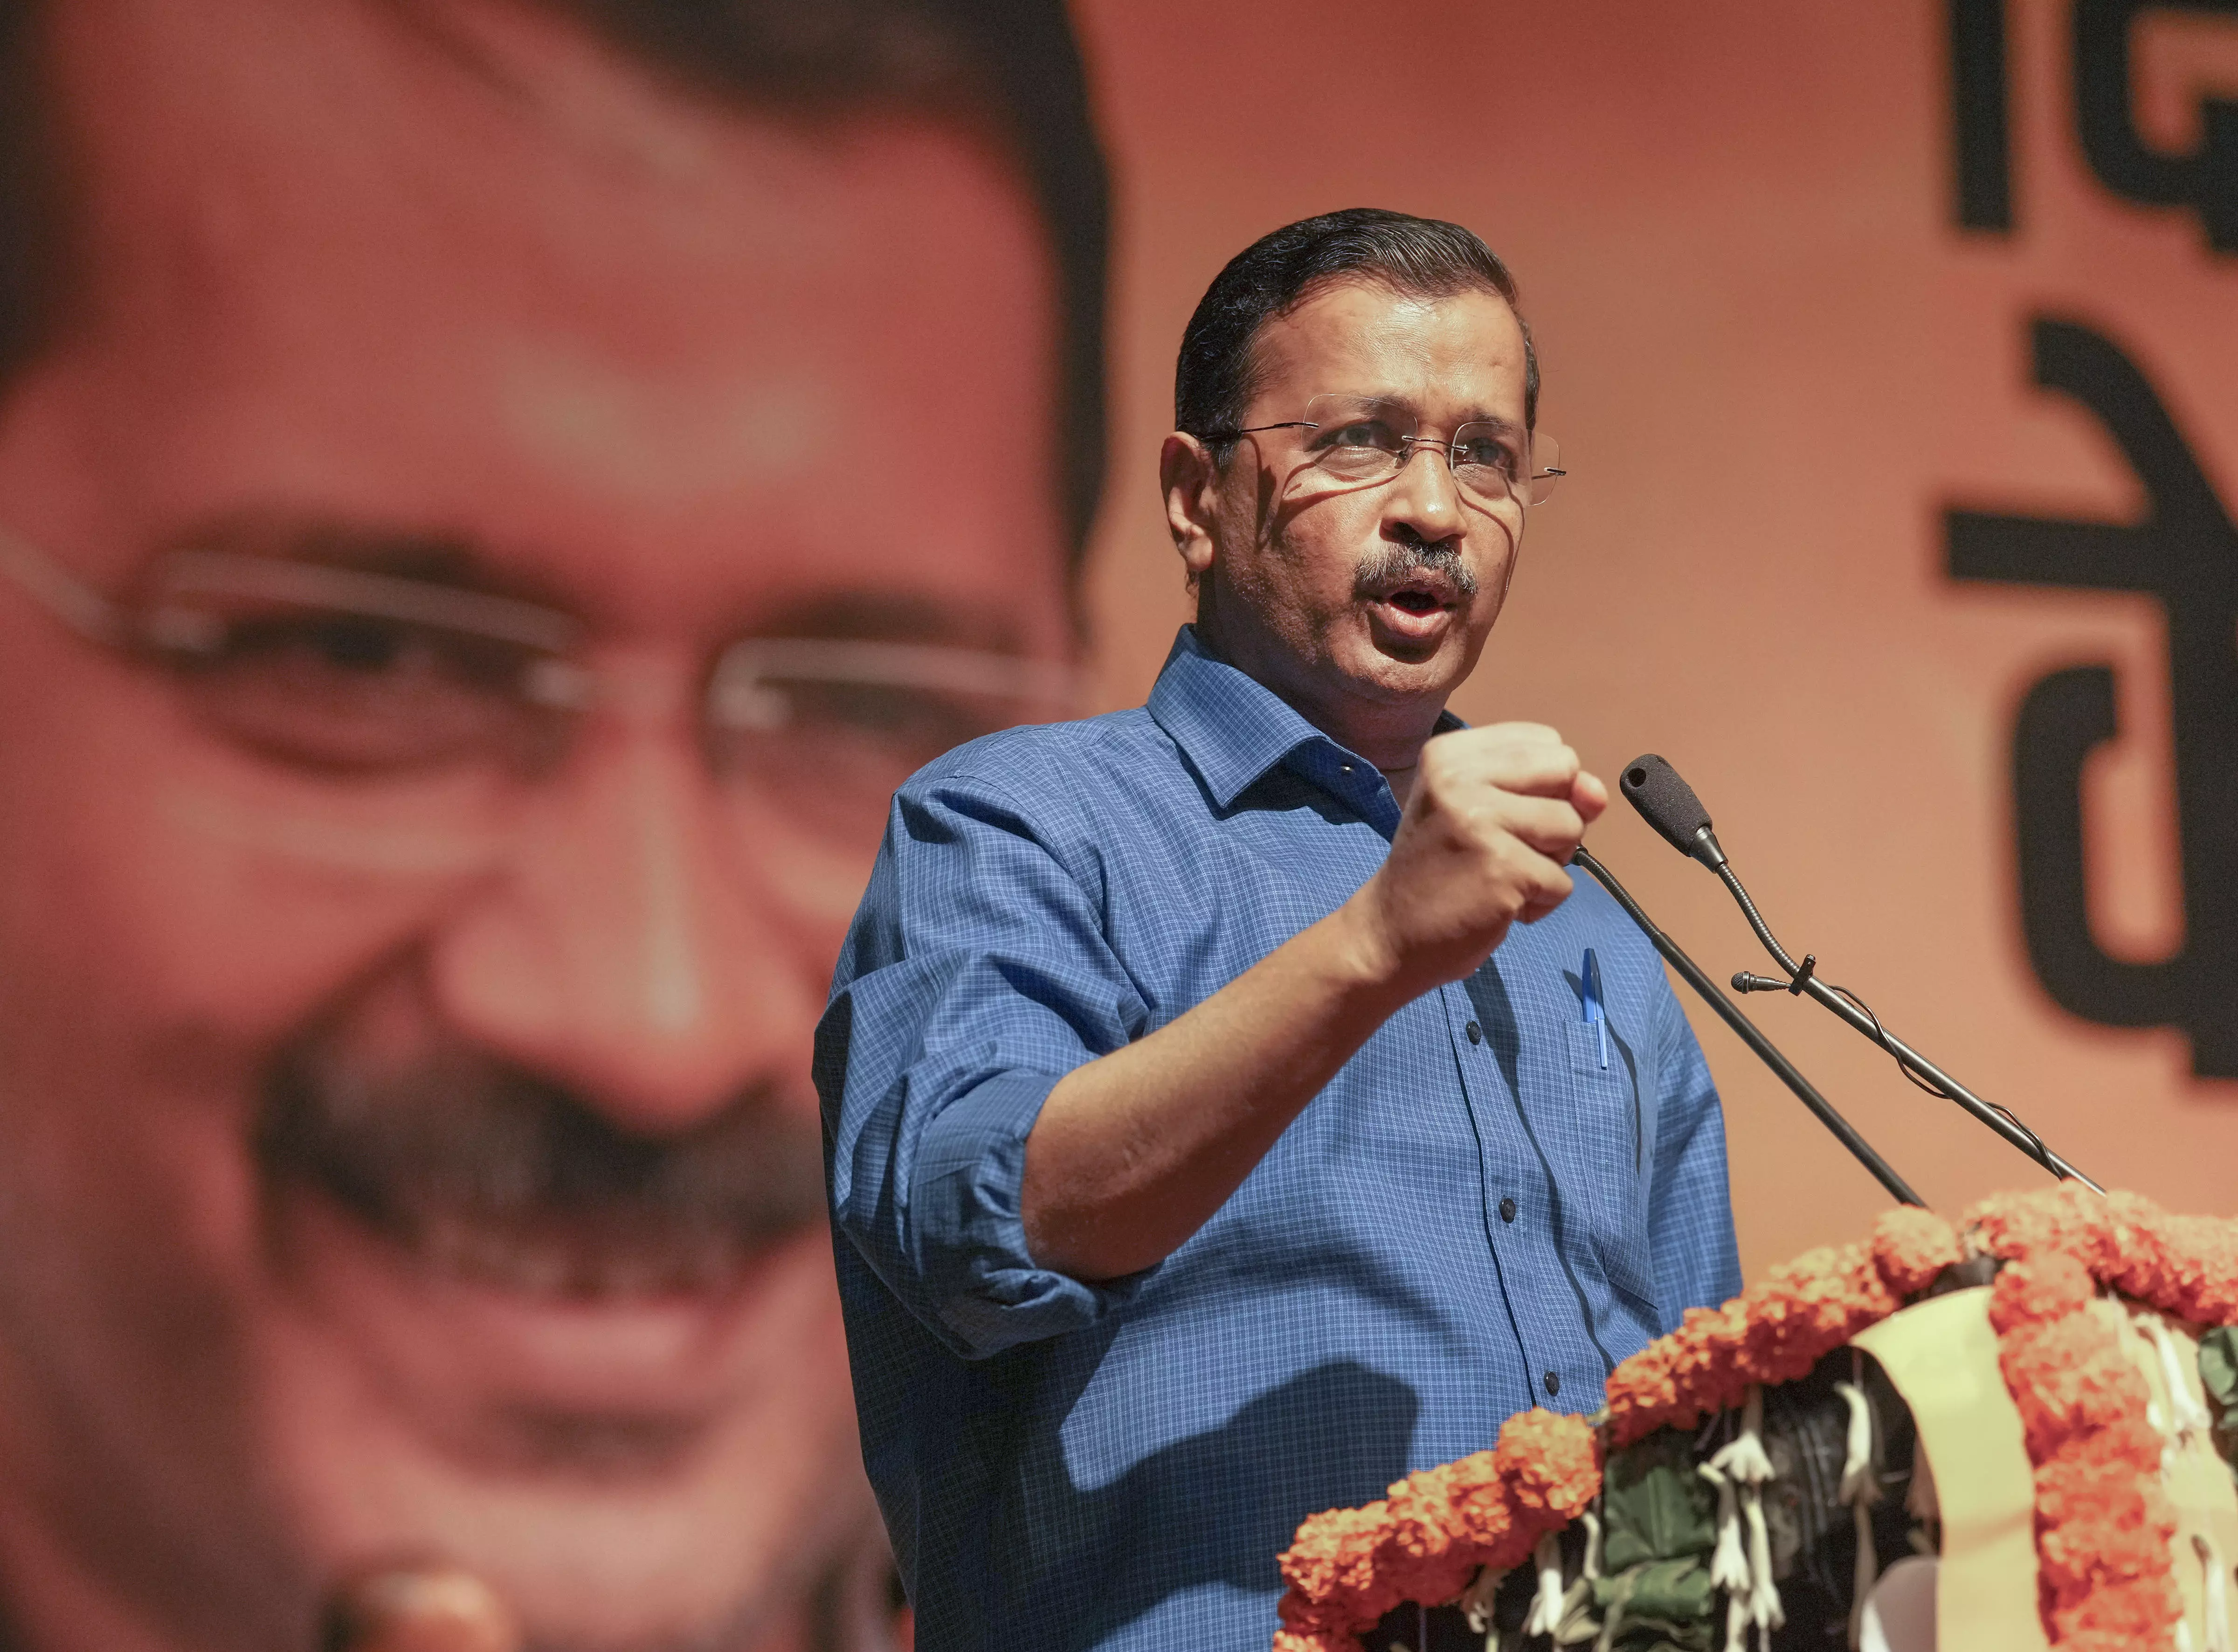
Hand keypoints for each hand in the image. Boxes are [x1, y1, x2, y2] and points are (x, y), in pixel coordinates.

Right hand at [1344, 723, 1606, 999]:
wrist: (1390, 934)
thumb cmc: (1442, 869)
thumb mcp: (1485, 810)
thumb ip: (1548, 789)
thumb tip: (1598, 794)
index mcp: (1451, 753)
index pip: (1548, 743)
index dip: (1544, 785)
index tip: (1500, 815)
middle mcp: (1460, 776)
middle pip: (1566, 771)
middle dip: (1554, 816)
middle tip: (1506, 845)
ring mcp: (1479, 820)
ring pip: (1571, 825)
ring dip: (1550, 862)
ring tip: (1502, 875)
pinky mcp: (1502, 868)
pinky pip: (1563, 881)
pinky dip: (1541, 903)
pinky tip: (1500, 904)